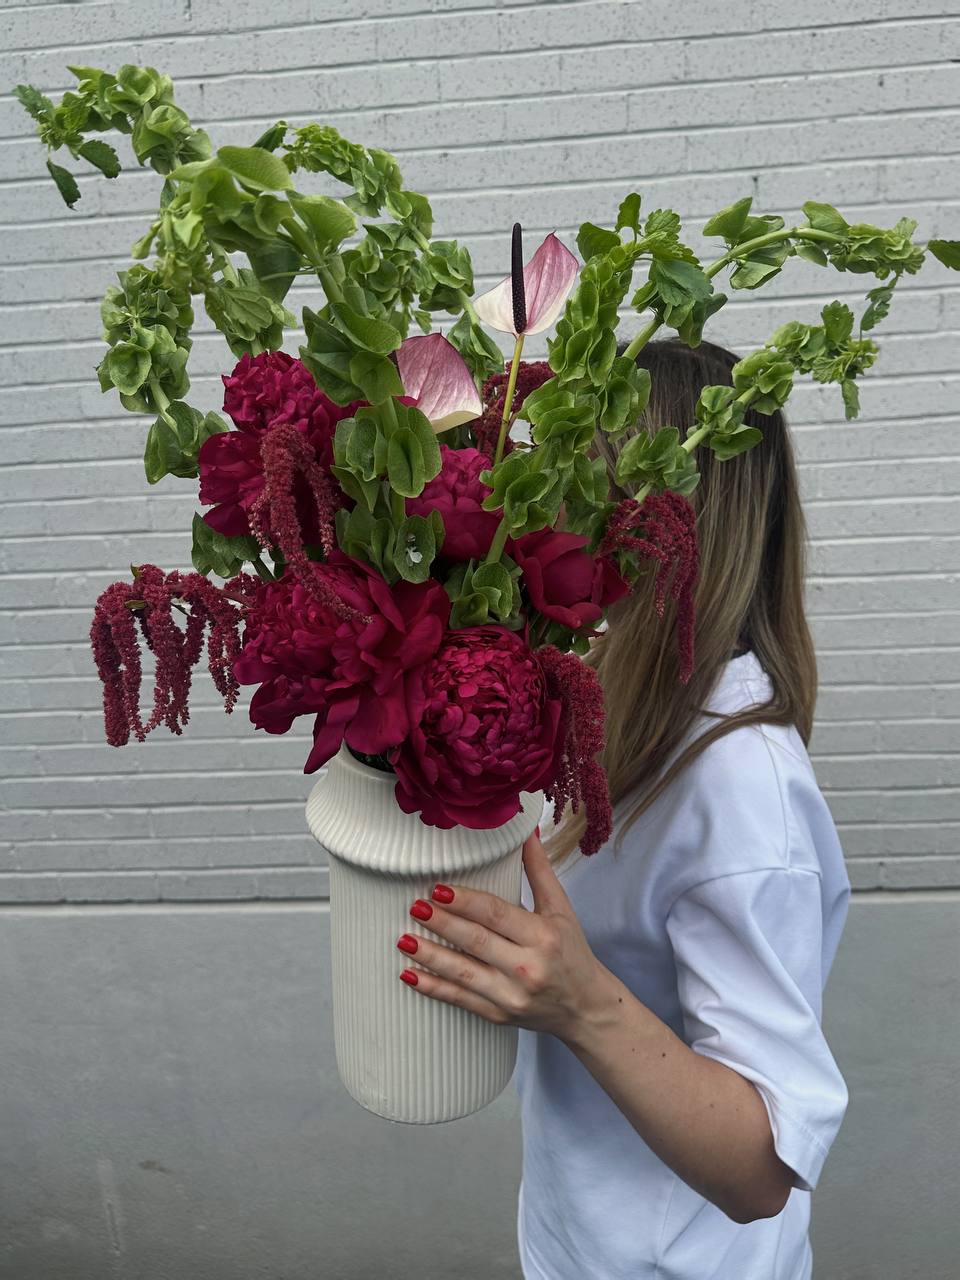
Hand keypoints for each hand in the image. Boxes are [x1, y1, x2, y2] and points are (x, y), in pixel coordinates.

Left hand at [395, 828, 609, 1041]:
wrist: (586, 1008)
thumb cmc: (572, 952)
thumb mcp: (561, 909)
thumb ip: (538, 871)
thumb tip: (525, 831)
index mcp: (542, 935)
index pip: (496, 914)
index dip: (465, 902)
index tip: (438, 889)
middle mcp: (527, 967)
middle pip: (476, 941)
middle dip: (442, 924)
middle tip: (415, 906)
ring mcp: (511, 995)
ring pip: (463, 973)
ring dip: (430, 956)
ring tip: (403, 938)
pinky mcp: (499, 1015)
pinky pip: (461, 1000)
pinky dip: (434, 988)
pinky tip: (409, 975)